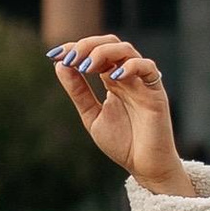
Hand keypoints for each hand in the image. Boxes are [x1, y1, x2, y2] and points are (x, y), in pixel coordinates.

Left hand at [47, 39, 194, 197]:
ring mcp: (142, 82)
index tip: (53, 55)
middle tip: (70, 58)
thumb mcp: (91, 115)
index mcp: (112, 79)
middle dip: (87, 45)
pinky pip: (148, 68)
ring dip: (104, 52)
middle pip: (110, 43)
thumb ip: (78, 92)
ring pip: (127, 50)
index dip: (74, 48)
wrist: (145, 167)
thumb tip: (60, 65)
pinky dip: (131, 67)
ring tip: (86, 66)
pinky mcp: (156, 93)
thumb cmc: (123, 143)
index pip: (94, 51)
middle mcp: (127, 76)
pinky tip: (113, 77)